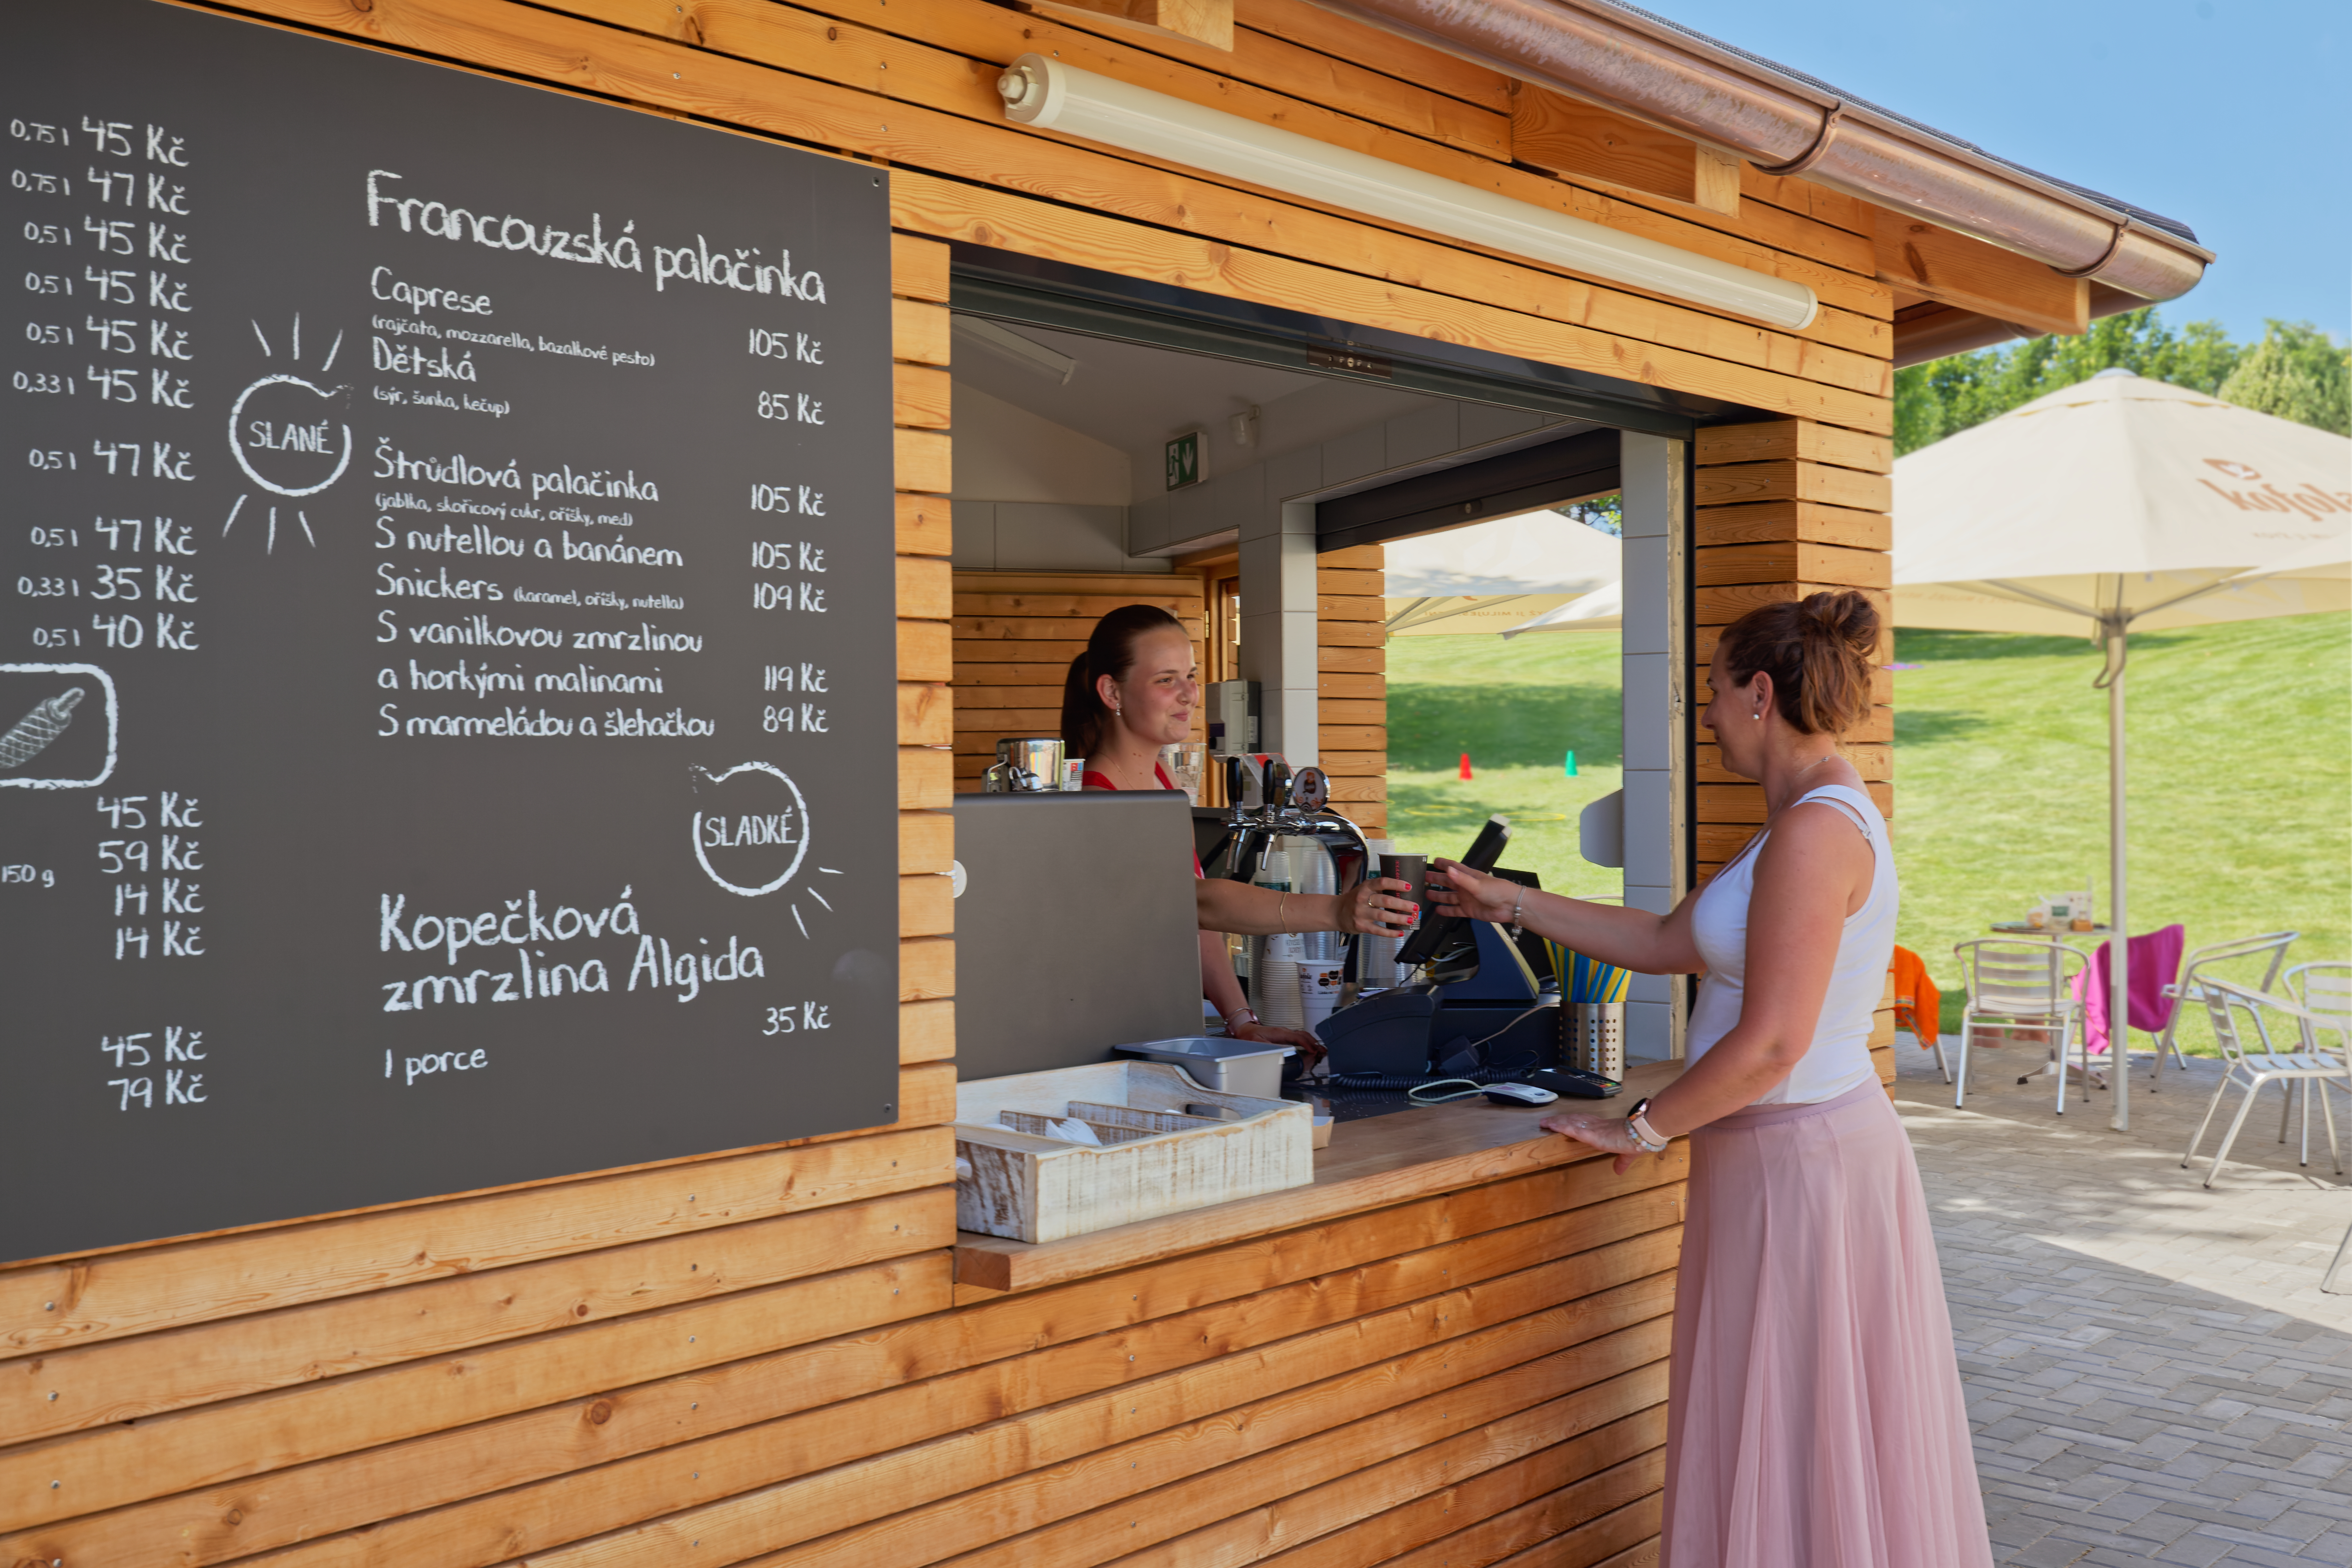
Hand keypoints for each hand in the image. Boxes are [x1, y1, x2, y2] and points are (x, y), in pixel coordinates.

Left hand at [1227, 1019, 1324, 1065]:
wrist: (1245, 1030)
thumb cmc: (1250, 1037)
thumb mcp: (1258, 1043)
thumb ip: (1270, 1047)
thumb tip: (1283, 1051)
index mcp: (1279, 1033)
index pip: (1297, 1037)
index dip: (1307, 1044)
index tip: (1314, 1051)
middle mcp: (1284, 1032)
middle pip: (1303, 1035)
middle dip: (1314, 1043)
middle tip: (1323, 1051)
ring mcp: (1285, 1033)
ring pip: (1302, 1035)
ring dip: (1312, 1042)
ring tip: (1321, 1050)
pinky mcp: (1285, 1036)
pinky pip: (1299, 1037)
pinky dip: (1307, 1042)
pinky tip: (1311, 1048)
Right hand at [1336, 875, 1418, 935]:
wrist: (1336, 912)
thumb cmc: (1355, 899)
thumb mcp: (1364, 889)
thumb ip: (1379, 890)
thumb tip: (1404, 893)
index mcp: (1365, 887)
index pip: (1382, 883)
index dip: (1396, 884)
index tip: (1409, 887)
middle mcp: (1362, 899)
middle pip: (1385, 901)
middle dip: (1402, 905)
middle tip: (1415, 907)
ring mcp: (1361, 913)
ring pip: (1383, 916)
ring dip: (1399, 919)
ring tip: (1410, 920)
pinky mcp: (1360, 926)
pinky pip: (1378, 930)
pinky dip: (1390, 933)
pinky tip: (1400, 933)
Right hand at [1426, 858, 1517, 923]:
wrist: (1510, 906)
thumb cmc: (1498, 890)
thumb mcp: (1477, 884)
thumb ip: (1461, 879)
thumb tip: (1448, 870)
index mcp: (1469, 876)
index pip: (1454, 868)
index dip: (1444, 864)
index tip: (1434, 861)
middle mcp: (1467, 887)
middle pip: (1448, 882)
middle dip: (1437, 880)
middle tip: (1424, 878)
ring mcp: (1467, 899)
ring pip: (1449, 897)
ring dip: (1439, 896)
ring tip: (1427, 894)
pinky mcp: (1469, 910)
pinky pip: (1455, 910)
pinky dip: (1446, 910)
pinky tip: (1438, 910)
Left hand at [1538, 1110, 1655, 1174]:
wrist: (1642, 1134)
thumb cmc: (1637, 1140)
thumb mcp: (1627, 1154)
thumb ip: (1621, 1162)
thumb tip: (1618, 1171)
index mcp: (1604, 1129)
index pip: (1585, 1122)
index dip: (1573, 1121)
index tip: (1564, 1121)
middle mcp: (1596, 1126)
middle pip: (1574, 1120)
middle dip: (1561, 1120)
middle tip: (1548, 1121)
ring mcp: (1592, 1129)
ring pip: (1570, 1122)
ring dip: (1556, 1122)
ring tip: (1545, 1123)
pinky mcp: (1591, 1134)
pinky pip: (1572, 1129)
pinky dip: (1560, 1126)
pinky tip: (1551, 1125)